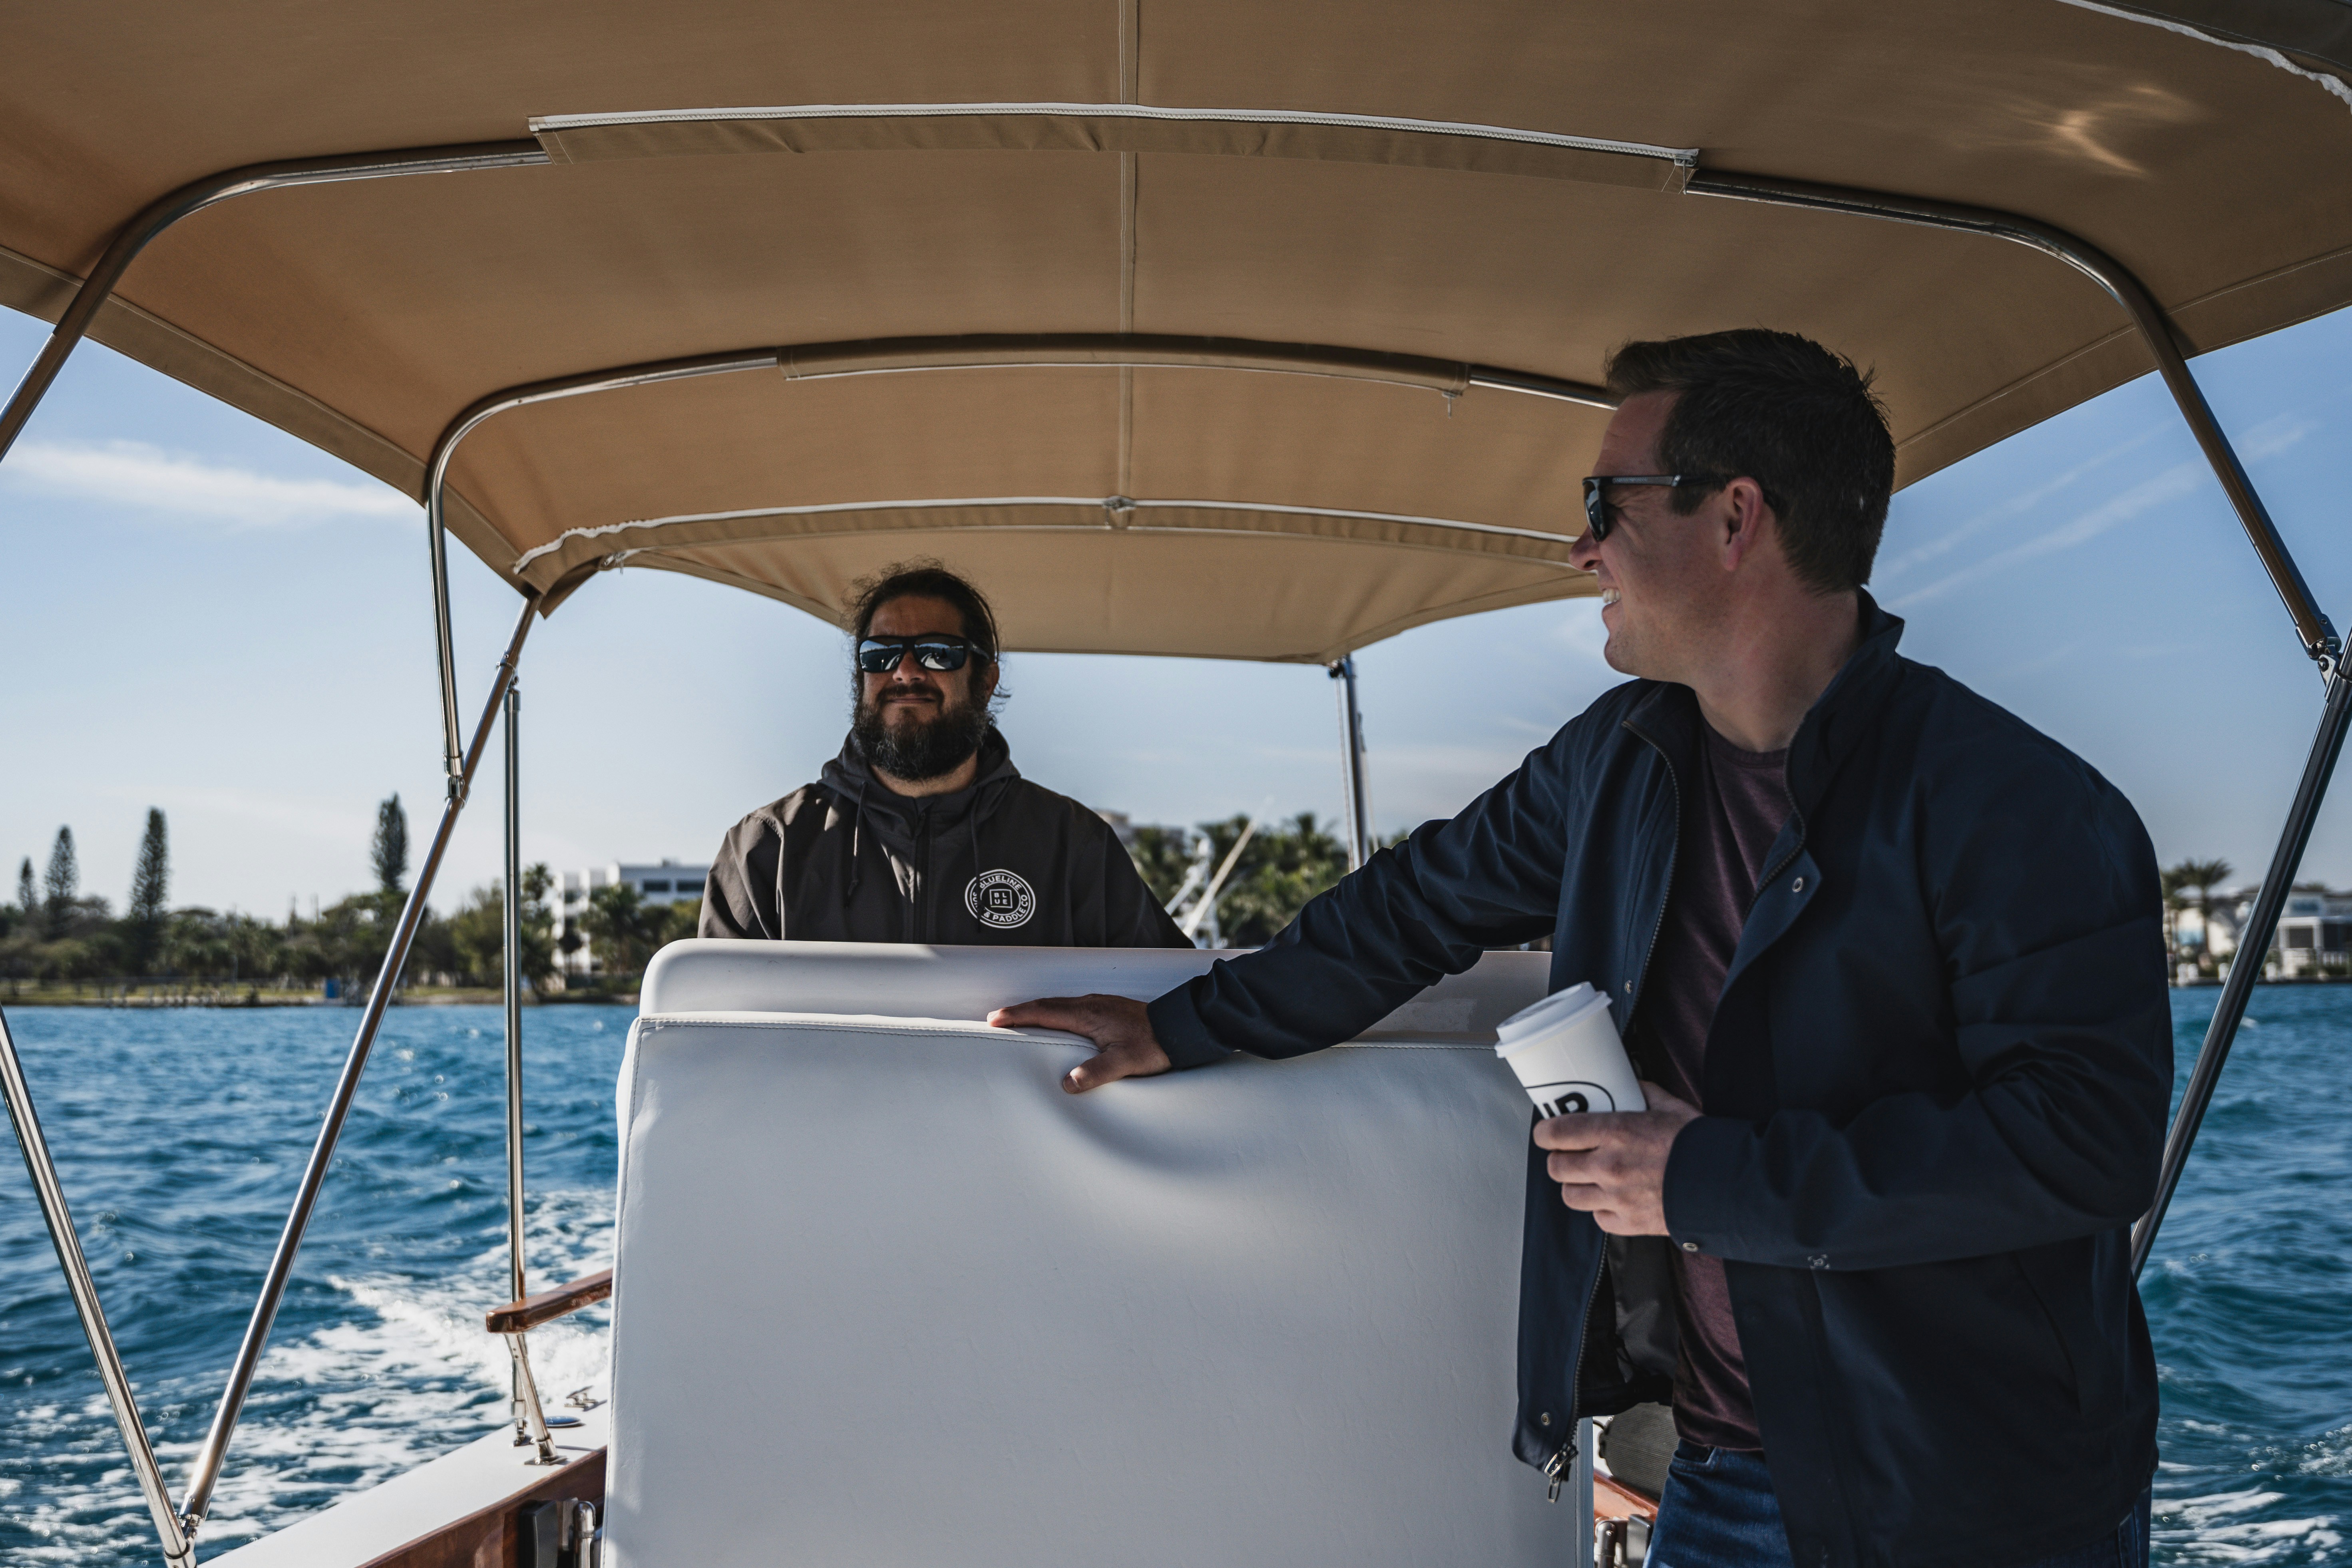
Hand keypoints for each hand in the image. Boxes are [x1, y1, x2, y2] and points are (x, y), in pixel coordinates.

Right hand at [987, 994, 1171, 1093]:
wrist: (1180, 1028)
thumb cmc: (1154, 1044)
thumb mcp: (1125, 1063)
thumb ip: (1096, 1072)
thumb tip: (1068, 1082)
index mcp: (1089, 1014)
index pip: (1045, 1012)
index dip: (1018, 1015)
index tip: (996, 1018)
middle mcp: (1092, 1005)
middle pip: (1048, 1005)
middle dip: (1021, 1011)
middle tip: (998, 1018)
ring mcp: (1100, 1005)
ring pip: (1060, 1005)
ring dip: (1038, 1010)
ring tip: (1020, 1019)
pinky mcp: (1108, 1009)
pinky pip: (1072, 1008)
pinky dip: (1055, 1012)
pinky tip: (1056, 1022)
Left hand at [1532, 1081, 1699, 1235]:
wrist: (1727, 1184)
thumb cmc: (1699, 1144)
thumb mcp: (1669, 1106)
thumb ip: (1641, 1093)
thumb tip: (1627, 1082)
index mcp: (1616, 1133)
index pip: (1557, 1133)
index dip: (1544, 1133)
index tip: (1545, 1132)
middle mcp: (1610, 1166)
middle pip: (1557, 1167)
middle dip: (1559, 1159)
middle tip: (1570, 1153)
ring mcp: (1617, 1198)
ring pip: (1570, 1196)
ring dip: (1575, 1185)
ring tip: (1588, 1177)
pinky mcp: (1629, 1222)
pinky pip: (1598, 1218)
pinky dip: (1601, 1209)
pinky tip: (1613, 1198)